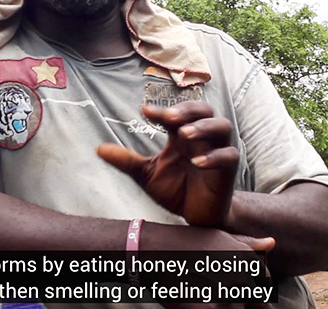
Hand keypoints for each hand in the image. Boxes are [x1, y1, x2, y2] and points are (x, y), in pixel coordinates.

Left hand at [97, 102, 238, 226]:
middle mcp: (201, 138)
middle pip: (204, 110)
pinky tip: (197, 163)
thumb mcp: (146, 175)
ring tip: (184, 134)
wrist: (196, 217)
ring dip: (203, 127)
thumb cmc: (174, 190)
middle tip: (169, 117)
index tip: (144, 111)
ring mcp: (217, 151)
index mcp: (181, 135)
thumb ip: (127, 161)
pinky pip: (229, 156)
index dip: (161, 110)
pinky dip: (215, 157)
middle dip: (188, 110)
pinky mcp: (228, 170)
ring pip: (222, 126)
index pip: (175, 114)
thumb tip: (99, 149)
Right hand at [145, 225, 274, 308]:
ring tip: (202, 289)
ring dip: (222, 306)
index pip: (264, 290)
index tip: (231, 288)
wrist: (154, 251)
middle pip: (252, 305)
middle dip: (238, 302)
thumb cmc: (185, 242)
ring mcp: (225, 295)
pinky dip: (208, 308)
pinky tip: (196, 300)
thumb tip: (271, 243)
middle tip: (211, 287)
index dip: (253, 294)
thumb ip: (247, 244)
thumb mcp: (218, 237)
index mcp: (245, 260)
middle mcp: (239, 277)